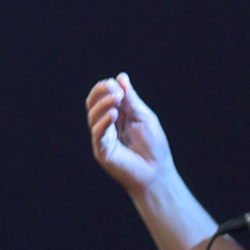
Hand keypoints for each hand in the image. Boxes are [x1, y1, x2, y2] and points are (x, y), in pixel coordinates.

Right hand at [85, 72, 177, 194]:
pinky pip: (98, 133)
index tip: (116, 83)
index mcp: (116, 115)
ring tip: (117, 100)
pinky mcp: (102, 151)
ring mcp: (103, 138)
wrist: (157, 172)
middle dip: (101, 93)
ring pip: (93, 116)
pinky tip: (114, 114)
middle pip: (92, 104)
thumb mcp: (144, 117)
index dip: (106, 87)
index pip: (102, 96)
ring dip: (104, 104)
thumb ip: (131, 99)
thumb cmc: (153, 146)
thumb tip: (121, 76)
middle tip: (115, 90)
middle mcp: (106, 126)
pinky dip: (104, 122)